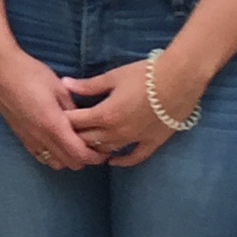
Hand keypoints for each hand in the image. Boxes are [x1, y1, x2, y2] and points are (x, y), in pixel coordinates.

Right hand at [0, 38, 102, 170]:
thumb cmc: (30, 73)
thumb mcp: (59, 88)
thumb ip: (73, 109)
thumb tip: (85, 122)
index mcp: (53, 125)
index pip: (79, 154)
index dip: (95, 157)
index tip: (105, 150)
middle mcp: (40, 137)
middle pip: (70, 163)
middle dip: (85, 158)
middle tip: (94, 145)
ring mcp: (28, 139)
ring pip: (54, 163)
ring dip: (68, 158)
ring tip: (75, 143)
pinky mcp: (20, 136)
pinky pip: (41, 155)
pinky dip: (53, 154)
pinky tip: (56, 140)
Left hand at [66, 51, 199, 168]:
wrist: (179, 80)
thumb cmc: (144, 75)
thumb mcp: (113, 77)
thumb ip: (88, 85)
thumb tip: (65, 84)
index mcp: (105, 114)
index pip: (76, 123)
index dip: (64, 121)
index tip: (57, 118)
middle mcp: (117, 132)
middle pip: (88, 140)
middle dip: (75, 137)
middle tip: (67, 133)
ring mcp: (134, 140)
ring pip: (107, 150)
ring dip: (95, 149)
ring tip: (85, 146)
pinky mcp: (151, 143)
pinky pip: (134, 158)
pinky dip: (122, 161)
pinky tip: (113, 161)